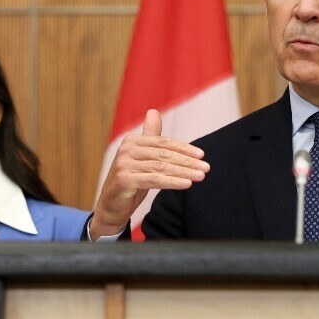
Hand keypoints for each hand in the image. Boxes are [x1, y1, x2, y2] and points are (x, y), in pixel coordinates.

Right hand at [89, 109, 207, 238]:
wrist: (112, 206)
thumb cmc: (131, 180)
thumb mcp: (142, 158)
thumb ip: (149, 136)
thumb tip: (153, 111)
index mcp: (132, 141)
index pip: (163, 143)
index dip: (184, 149)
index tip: (202, 155)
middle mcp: (126, 150)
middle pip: (164, 154)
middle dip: (187, 162)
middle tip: (206, 168)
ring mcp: (124, 164)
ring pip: (161, 167)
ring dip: (184, 172)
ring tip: (201, 176)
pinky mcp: (124, 180)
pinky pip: (154, 180)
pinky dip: (173, 182)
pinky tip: (187, 184)